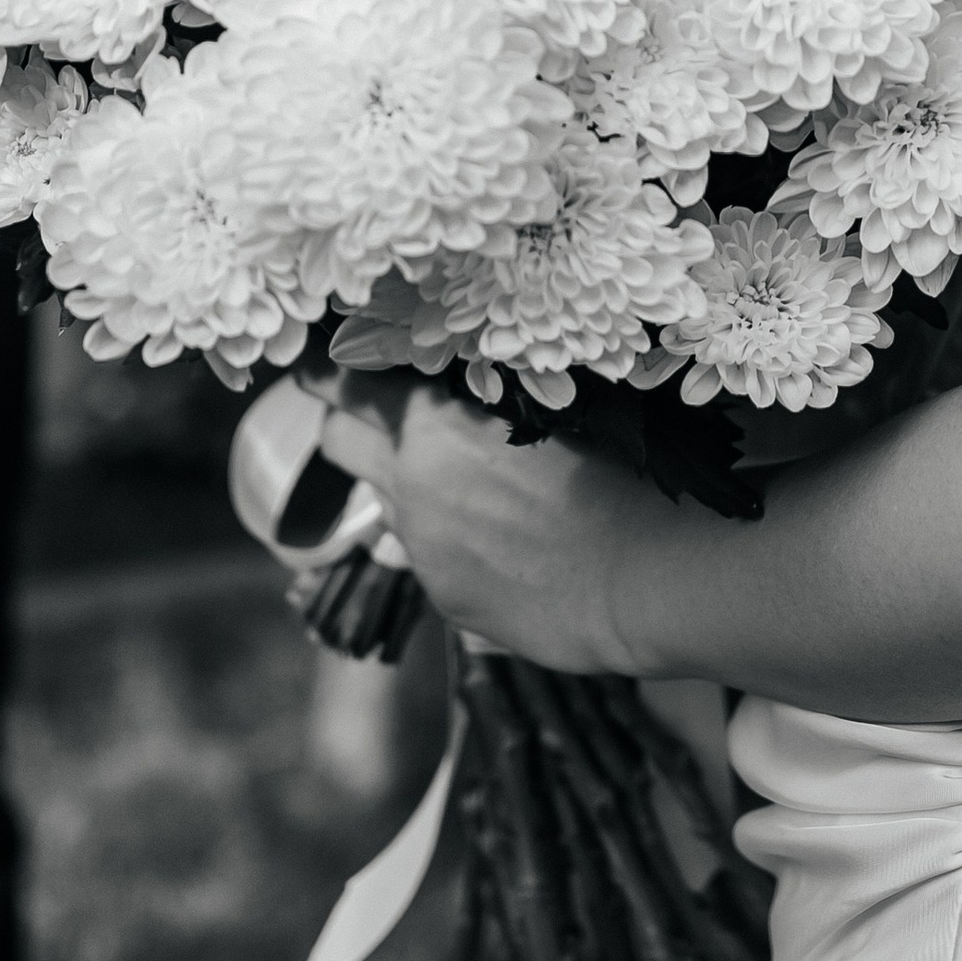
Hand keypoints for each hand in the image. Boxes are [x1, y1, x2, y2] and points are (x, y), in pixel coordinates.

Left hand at [314, 379, 646, 674]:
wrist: (641, 577)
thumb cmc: (615, 473)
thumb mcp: (544, 407)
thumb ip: (482, 397)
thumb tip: (456, 384)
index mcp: (431, 425)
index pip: (344, 385)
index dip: (325, 371)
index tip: (320, 364)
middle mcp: (410, 484)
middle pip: (337, 440)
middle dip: (348, 422)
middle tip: (379, 412)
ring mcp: (421, 547)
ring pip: (387, 500)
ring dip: (410, 484)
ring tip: (475, 483)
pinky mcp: (444, 596)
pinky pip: (427, 554)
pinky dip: (450, 539)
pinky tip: (507, 540)